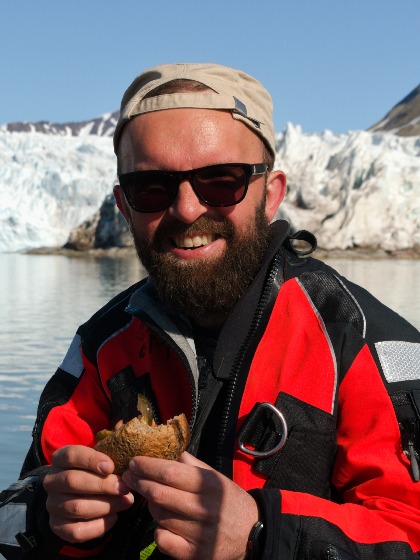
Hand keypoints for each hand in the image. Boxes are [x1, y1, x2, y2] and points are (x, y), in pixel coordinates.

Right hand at [43, 445, 133, 542]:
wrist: (79, 495)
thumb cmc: (95, 472)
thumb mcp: (99, 460)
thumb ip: (109, 462)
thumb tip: (128, 471)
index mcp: (60, 459)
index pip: (70, 455)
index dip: (91, 460)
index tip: (111, 467)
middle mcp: (51, 481)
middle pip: (73, 481)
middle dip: (103, 485)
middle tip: (124, 488)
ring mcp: (52, 505)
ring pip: (76, 507)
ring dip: (105, 505)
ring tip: (125, 502)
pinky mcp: (57, 526)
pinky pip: (76, 531)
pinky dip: (98, 526)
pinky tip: (113, 517)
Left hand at [122, 451, 257, 559]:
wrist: (253, 533)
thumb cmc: (230, 500)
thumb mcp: (217, 477)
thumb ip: (194, 465)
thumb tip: (172, 454)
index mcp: (209, 484)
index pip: (170, 472)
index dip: (148, 466)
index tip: (134, 461)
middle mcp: (204, 508)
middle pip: (159, 493)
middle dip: (139, 482)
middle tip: (128, 476)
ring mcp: (199, 532)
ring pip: (159, 515)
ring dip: (149, 505)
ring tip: (150, 497)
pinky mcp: (195, 553)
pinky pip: (163, 540)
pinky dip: (158, 530)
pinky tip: (163, 524)